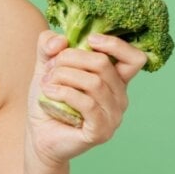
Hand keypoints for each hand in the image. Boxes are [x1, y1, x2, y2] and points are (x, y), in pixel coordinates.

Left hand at [25, 30, 148, 173]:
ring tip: (47, 82)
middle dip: (70, 58)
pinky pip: (87, 104)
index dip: (115, 44)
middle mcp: (119, 97)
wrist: (39, 133)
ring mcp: (113, 116)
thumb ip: (48, 45)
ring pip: (93, 82)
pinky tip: (49, 92)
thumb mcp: (45, 65)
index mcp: (114, 79)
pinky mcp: (101, 131)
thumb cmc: (49, 98)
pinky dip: (63, 92)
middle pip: (102, 63)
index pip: (135, 58)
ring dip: (63, 76)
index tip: (89, 40)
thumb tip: (62, 40)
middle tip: (50, 67)